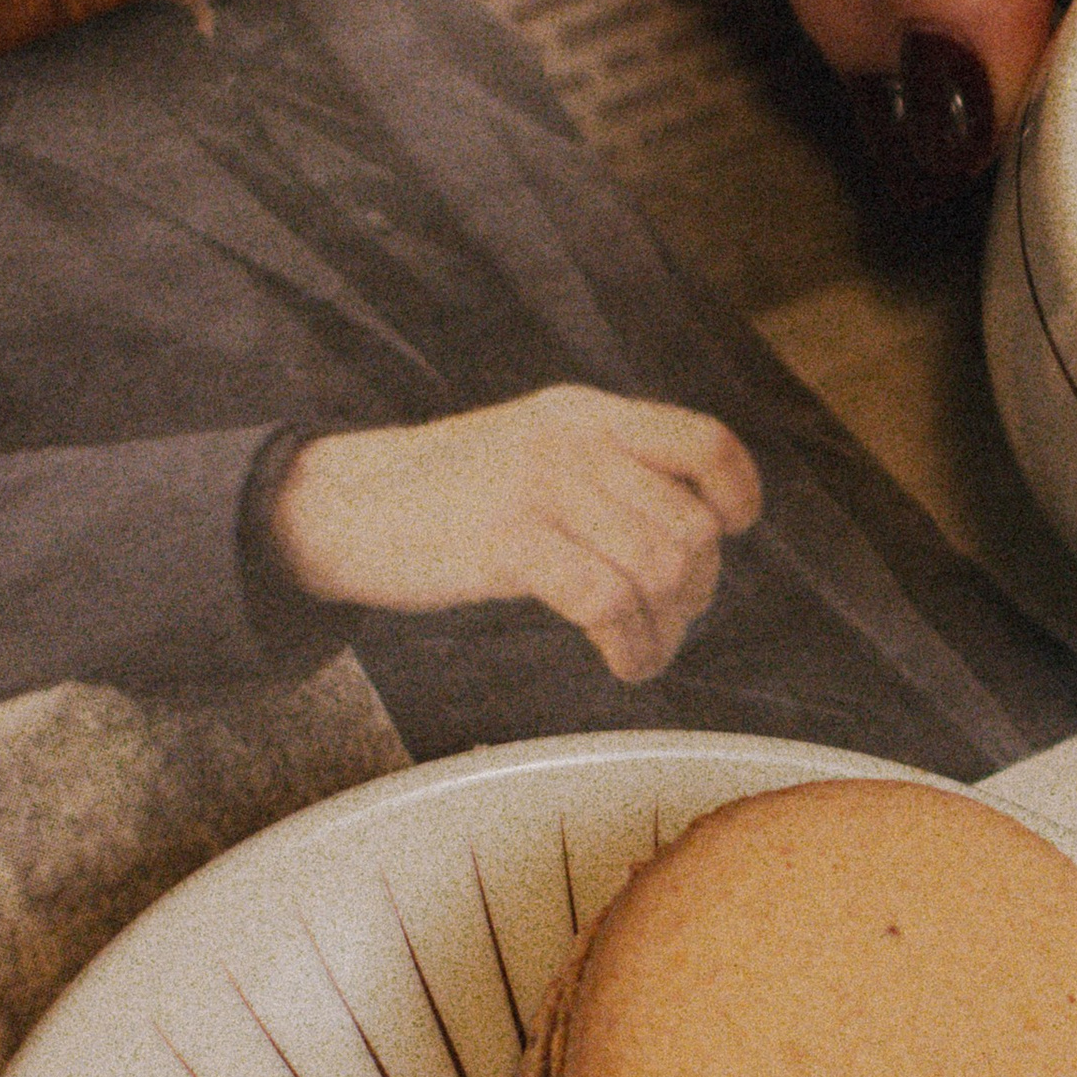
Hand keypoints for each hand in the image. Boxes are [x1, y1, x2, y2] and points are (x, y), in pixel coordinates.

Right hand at [268, 389, 761, 683]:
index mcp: (585, 414)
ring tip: (642, 651)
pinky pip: (610, 602)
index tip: (730, 534)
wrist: (340, 506)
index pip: (703, 442)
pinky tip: (623, 663)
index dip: (736, 494)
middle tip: (667, 620)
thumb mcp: (533, 450)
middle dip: (696, 589)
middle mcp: (572, 440)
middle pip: (689, 526)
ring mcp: (539, 486)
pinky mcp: (508, 541)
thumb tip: (698, 533)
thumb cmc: (445, 497)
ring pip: (659, 569)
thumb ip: (607, 470)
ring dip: (666, 630)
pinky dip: (633, 647)